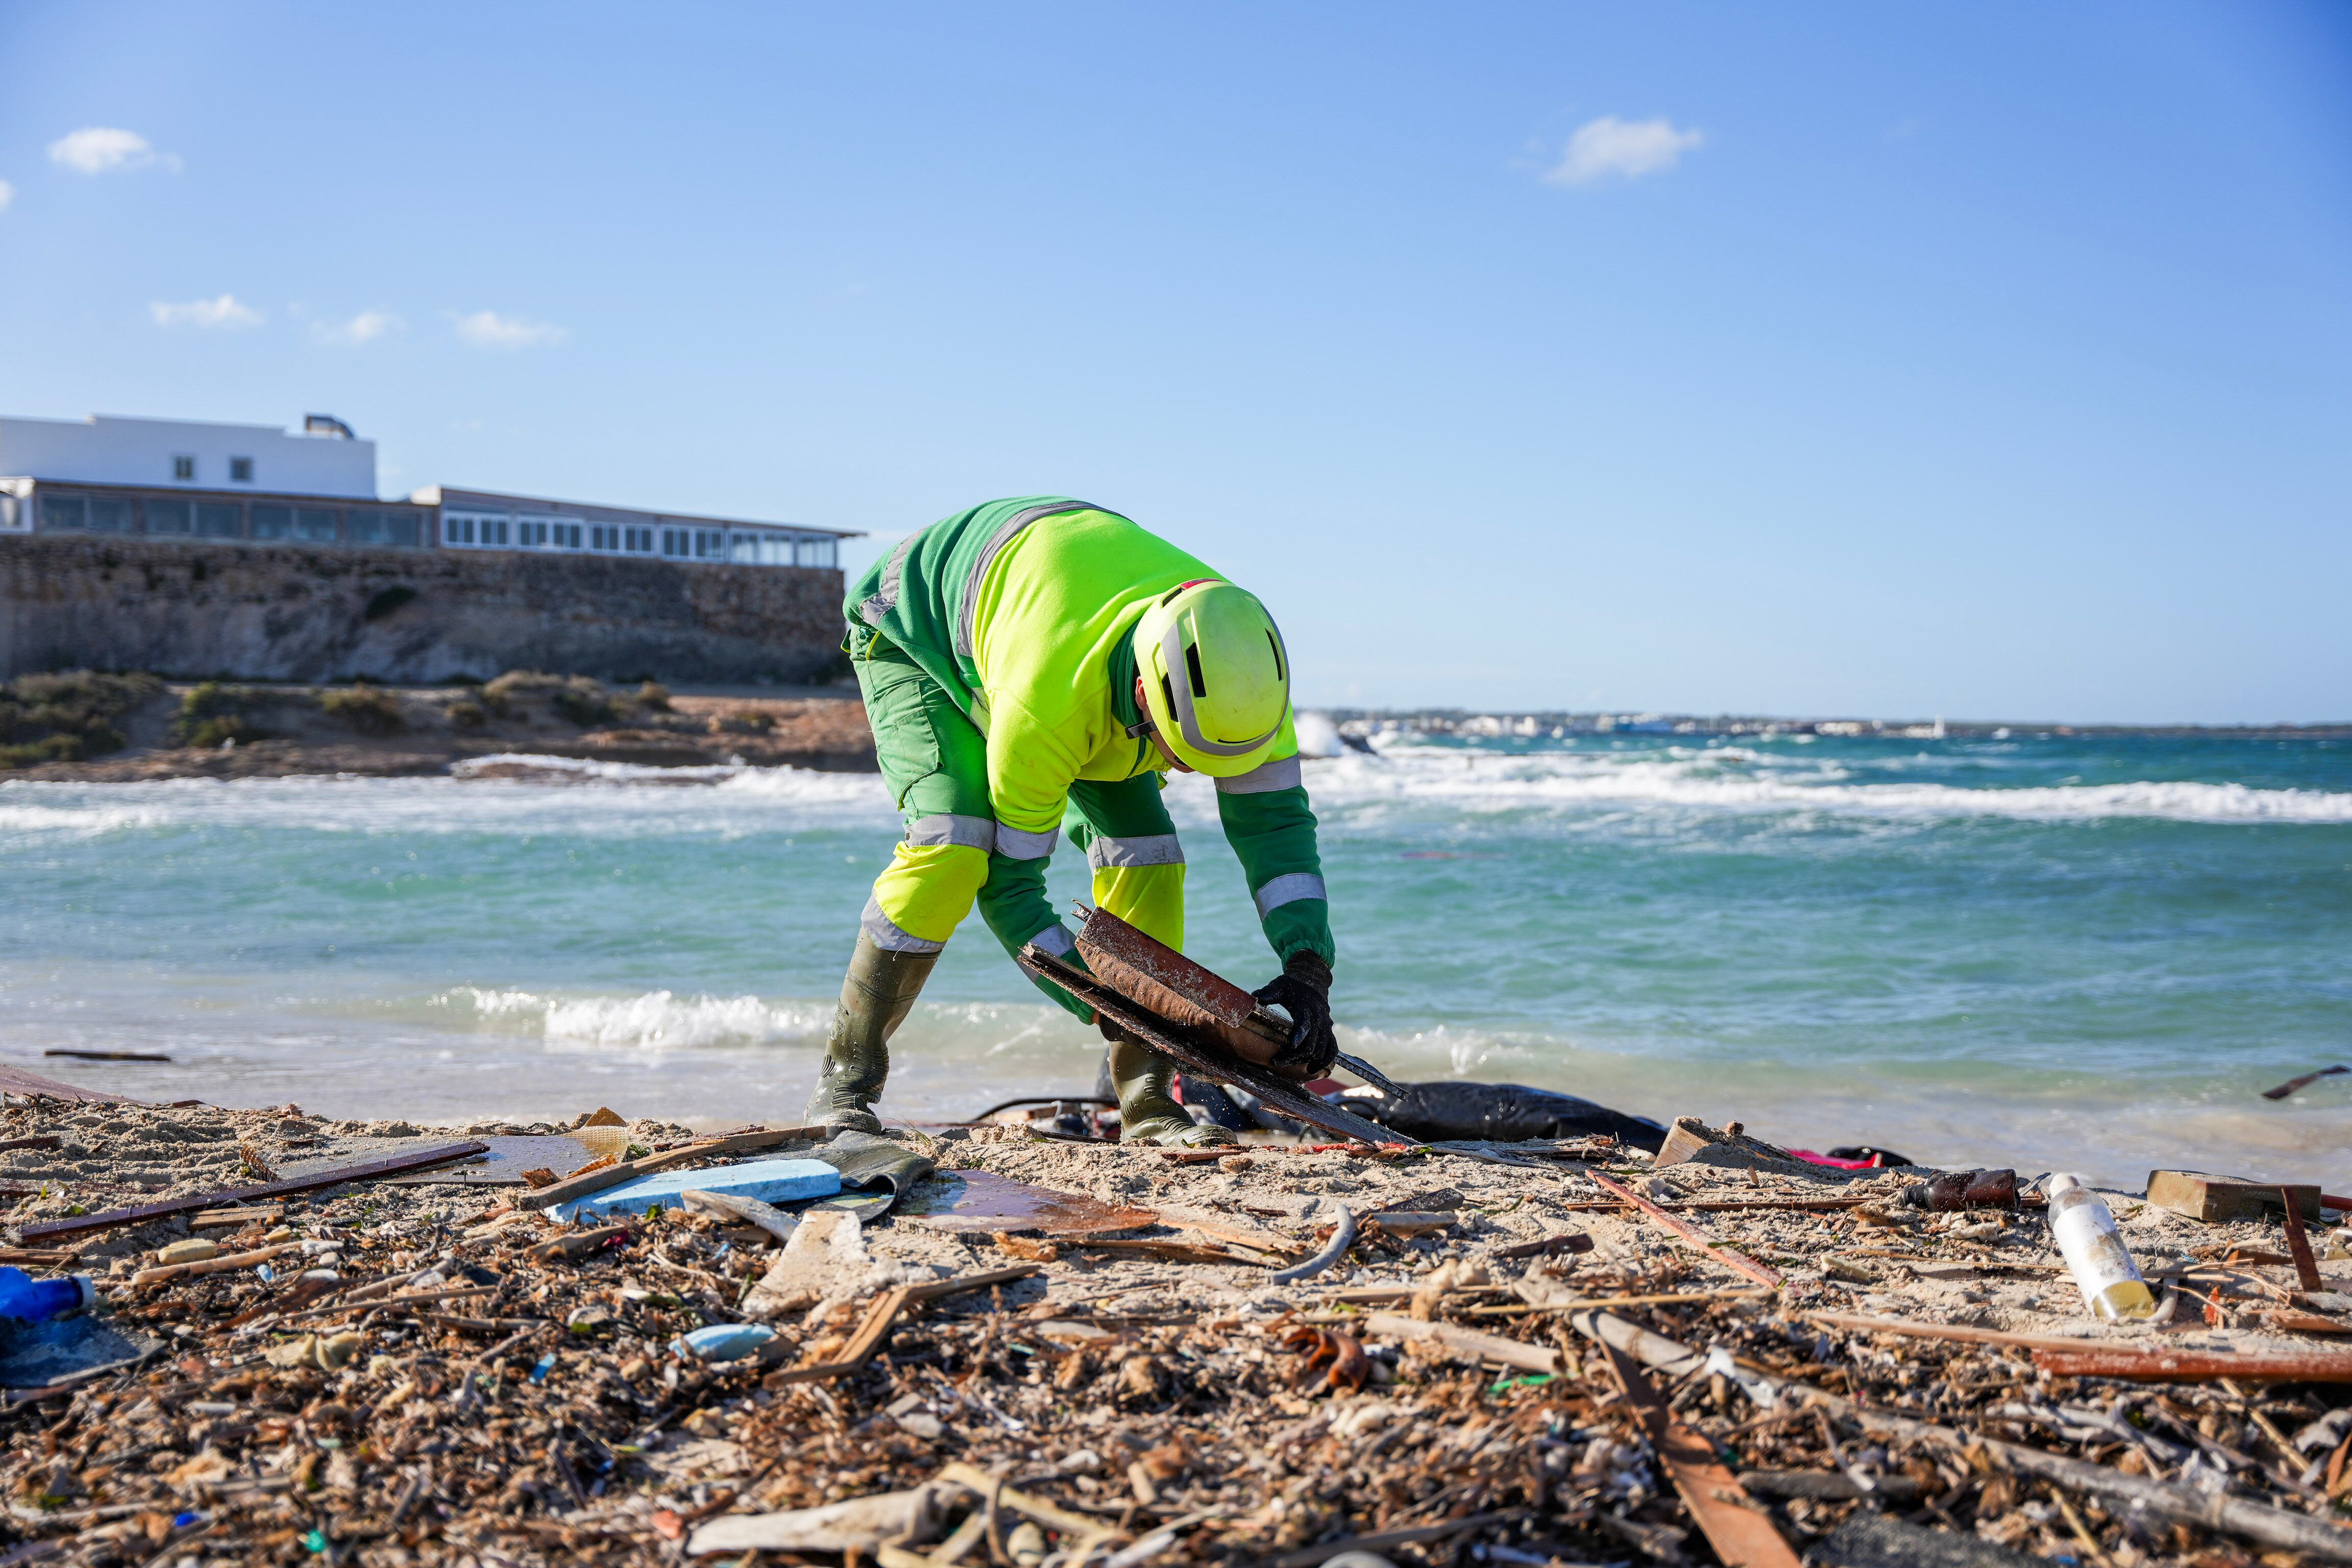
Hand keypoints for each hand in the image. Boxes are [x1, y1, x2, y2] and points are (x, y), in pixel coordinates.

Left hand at [1252, 952, 1335, 1074]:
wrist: (1312, 982)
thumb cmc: (1291, 986)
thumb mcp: (1279, 986)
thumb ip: (1268, 993)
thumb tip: (1255, 997)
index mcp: (1305, 1007)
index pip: (1304, 1023)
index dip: (1299, 1035)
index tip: (1291, 1046)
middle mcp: (1319, 1019)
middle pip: (1311, 1044)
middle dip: (1294, 1056)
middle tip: (1277, 1061)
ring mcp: (1326, 1026)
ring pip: (1321, 1051)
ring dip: (1305, 1060)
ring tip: (1289, 1064)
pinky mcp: (1329, 1032)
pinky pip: (1332, 1050)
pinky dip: (1324, 1061)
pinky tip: (1312, 1069)